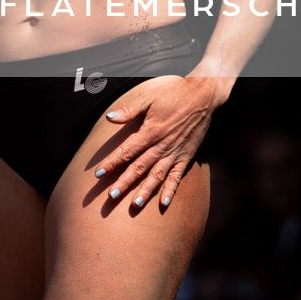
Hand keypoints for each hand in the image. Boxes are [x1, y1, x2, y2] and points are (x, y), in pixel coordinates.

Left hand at [91, 74, 220, 209]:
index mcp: (150, 131)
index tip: (97, 174)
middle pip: (139, 168)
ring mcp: (174, 153)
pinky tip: (164, 204)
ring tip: (135, 205)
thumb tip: (109, 117)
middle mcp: (161, 146)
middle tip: (110, 197)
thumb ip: (129, 110)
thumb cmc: (173, 94)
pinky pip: (177, 176)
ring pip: (156, 176)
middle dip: (124, 183)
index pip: (126, 151)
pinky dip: (171, 190)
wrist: (202, 96)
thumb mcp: (148, 98)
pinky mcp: (186, 157)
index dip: (111, 162)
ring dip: (145, 191)